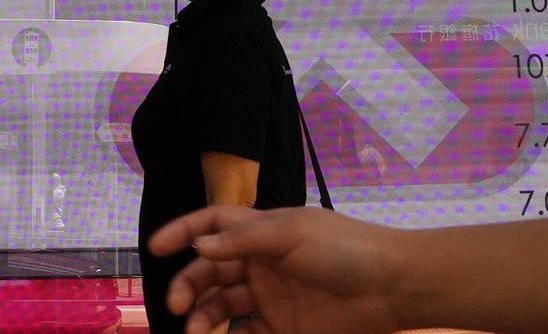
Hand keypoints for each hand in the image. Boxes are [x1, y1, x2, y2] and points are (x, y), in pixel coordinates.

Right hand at [150, 205, 410, 333]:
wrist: (391, 288)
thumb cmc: (344, 248)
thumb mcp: (292, 234)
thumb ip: (244, 241)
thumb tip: (200, 244)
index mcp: (264, 230)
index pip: (215, 224)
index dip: (185, 230)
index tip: (156, 247)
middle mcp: (263, 262)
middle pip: (211, 269)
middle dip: (188, 283)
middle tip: (176, 304)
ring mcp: (272, 297)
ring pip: (222, 304)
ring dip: (202, 315)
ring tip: (196, 330)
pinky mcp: (283, 328)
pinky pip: (244, 333)